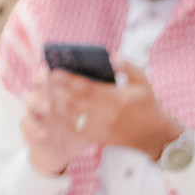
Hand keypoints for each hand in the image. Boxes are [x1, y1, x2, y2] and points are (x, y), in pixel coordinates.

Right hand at [20, 71, 92, 175]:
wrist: (58, 152)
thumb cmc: (75, 130)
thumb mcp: (89, 116)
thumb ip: (98, 100)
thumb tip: (114, 79)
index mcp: (56, 92)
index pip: (54, 76)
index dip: (55, 71)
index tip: (58, 66)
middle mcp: (43, 99)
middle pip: (39, 85)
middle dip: (41, 81)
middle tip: (45, 78)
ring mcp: (34, 114)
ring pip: (30, 103)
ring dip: (37, 103)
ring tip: (47, 107)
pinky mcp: (29, 131)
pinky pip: (28, 127)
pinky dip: (34, 129)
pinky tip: (43, 133)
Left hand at [50, 60, 183, 160]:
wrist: (154, 136)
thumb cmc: (148, 106)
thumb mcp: (144, 83)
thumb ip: (129, 68)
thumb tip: (112, 58)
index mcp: (117, 98)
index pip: (87, 87)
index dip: (68, 79)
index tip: (54, 70)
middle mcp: (107, 113)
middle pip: (74, 101)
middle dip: (56, 90)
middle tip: (40, 79)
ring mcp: (101, 127)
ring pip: (72, 115)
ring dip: (55, 104)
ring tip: (42, 92)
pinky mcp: (97, 136)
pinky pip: (76, 127)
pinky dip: (62, 119)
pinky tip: (52, 110)